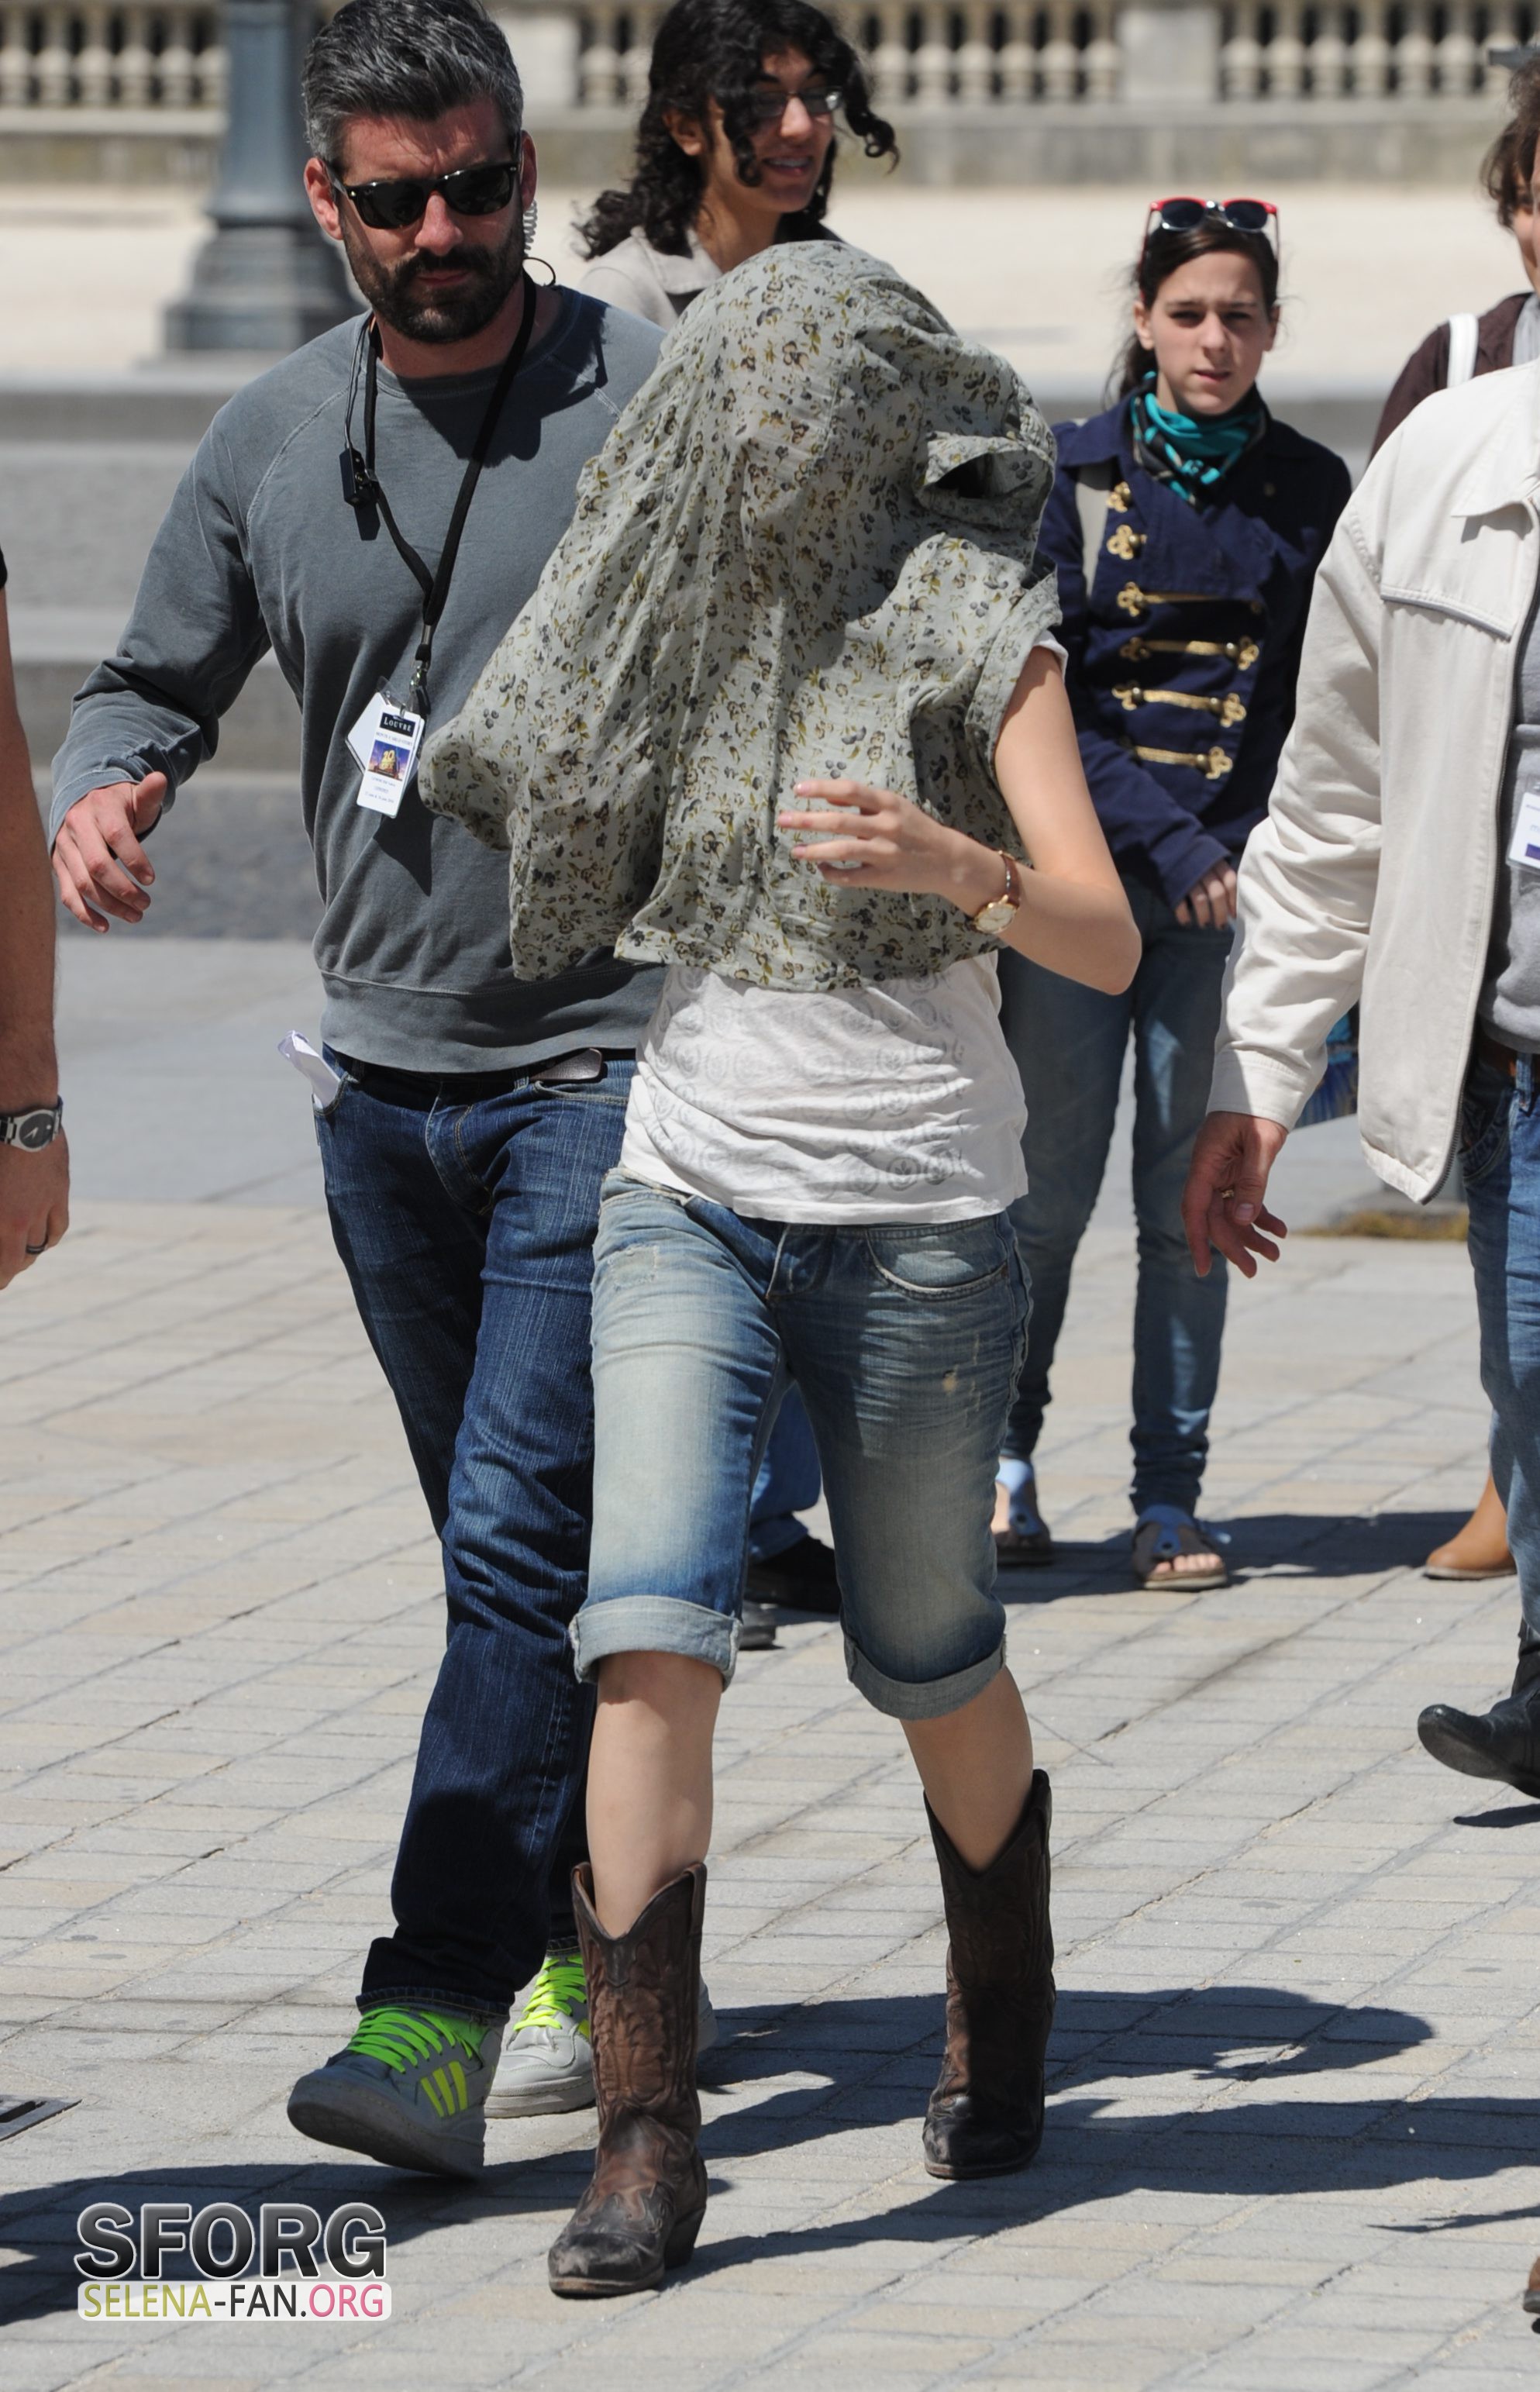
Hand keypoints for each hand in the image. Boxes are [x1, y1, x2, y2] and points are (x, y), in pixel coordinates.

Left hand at [0, 1135, 67, 1290]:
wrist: (21, 1118)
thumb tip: (0, 1221)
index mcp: (1, 1219)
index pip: (4, 1264)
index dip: (2, 1278)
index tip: (0, 1283)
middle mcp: (21, 1218)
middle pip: (21, 1259)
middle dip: (11, 1270)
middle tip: (5, 1273)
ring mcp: (44, 1206)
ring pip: (40, 1244)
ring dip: (29, 1255)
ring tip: (22, 1256)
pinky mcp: (59, 1192)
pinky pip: (58, 1226)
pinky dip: (49, 1237)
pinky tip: (44, 1239)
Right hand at [52, 772, 166, 931]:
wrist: (84, 802)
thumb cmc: (118, 805)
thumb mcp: (135, 797)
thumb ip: (149, 794)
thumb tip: (160, 779)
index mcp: (98, 809)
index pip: (117, 836)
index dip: (135, 859)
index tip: (151, 880)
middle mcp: (76, 827)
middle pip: (97, 864)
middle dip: (123, 889)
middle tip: (146, 904)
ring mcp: (64, 848)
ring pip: (82, 883)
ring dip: (109, 905)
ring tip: (136, 916)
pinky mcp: (58, 865)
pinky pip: (67, 893)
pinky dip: (84, 913)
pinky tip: (105, 926)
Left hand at [779, 781, 1004, 912]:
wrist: (947, 860)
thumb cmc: (915, 829)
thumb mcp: (894, 807)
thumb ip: (863, 802)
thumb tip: (828, 797)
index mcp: (888, 804)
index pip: (849, 790)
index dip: (821, 788)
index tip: (797, 789)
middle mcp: (885, 827)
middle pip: (838, 822)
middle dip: (806, 821)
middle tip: (782, 820)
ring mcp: (884, 854)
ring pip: (841, 851)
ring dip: (813, 851)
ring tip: (794, 851)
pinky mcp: (883, 877)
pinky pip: (849, 877)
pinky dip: (831, 873)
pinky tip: (821, 868)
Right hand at [1175, 861, 1238, 929]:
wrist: (1162, 848)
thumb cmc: (1190, 859)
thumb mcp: (1208, 858)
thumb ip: (1218, 875)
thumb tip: (1229, 906)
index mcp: (1215, 860)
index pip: (1230, 881)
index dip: (1233, 900)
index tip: (1233, 915)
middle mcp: (1203, 866)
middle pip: (1217, 893)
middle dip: (1220, 913)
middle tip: (1220, 926)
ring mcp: (1187, 874)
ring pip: (1200, 900)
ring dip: (1204, 916)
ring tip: (1204, 924)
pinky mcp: (1172, 883)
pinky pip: (1181, 904)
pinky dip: (1184, 916)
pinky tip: (1186, 922)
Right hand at [1181, 1109, 1289, 1278]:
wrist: (1264, 1080)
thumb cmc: (1258, 1106)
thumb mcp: (1261, 1143)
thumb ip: (1253, 1180)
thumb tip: (1243, 1219)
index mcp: (1205, 1162)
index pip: (1195, 1209)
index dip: (1198, 1240)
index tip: (1205, 1268)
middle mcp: (1210, 1170)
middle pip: (1215, 1217)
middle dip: (1234, 1244)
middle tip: (1256, 1269)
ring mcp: (1223, 1171)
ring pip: (1231, 1212)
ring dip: (1250, 1234)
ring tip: (1274, 1253)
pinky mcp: (1238, 1169)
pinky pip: (1245, 1199)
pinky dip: (1261, 1216)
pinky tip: (1278, 1230)